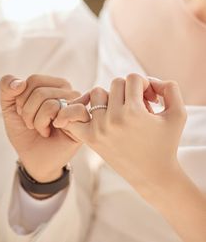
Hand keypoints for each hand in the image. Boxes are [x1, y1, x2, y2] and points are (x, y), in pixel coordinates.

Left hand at [0, 74, 85, 182]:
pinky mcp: (83, 120)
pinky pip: (71, 112)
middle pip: (40, 92)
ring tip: (43, 130)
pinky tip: (56, 129)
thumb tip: (19, 83)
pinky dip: (56, 123)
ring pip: (51, 104)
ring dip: (39, 123)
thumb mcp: (9, 107)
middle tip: (32, 125)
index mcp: (52, 84)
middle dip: (28, 113)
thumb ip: (8, 87)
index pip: (34, 80)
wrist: (33, 159)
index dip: (21, 99)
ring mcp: (77, 104)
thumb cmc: (25, 132)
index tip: (23, 113)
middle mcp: (67, 91)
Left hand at [53, 74, 186, 192]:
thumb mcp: (178, 114)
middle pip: (116, 83)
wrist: (153, 176)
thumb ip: (170, 88)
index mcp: (134, 112)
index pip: (133, 78)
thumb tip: (151, 80)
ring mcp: (99, 128)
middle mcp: (113, 118)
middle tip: (138, 107)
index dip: (144, 85)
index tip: (151, 100)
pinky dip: (78, 110)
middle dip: (129, 91)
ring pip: (97, 93)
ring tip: (122, 112)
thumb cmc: (167, 143)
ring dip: (110, 97)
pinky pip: (74, 115)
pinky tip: (92, 114)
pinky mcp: (90, 138)